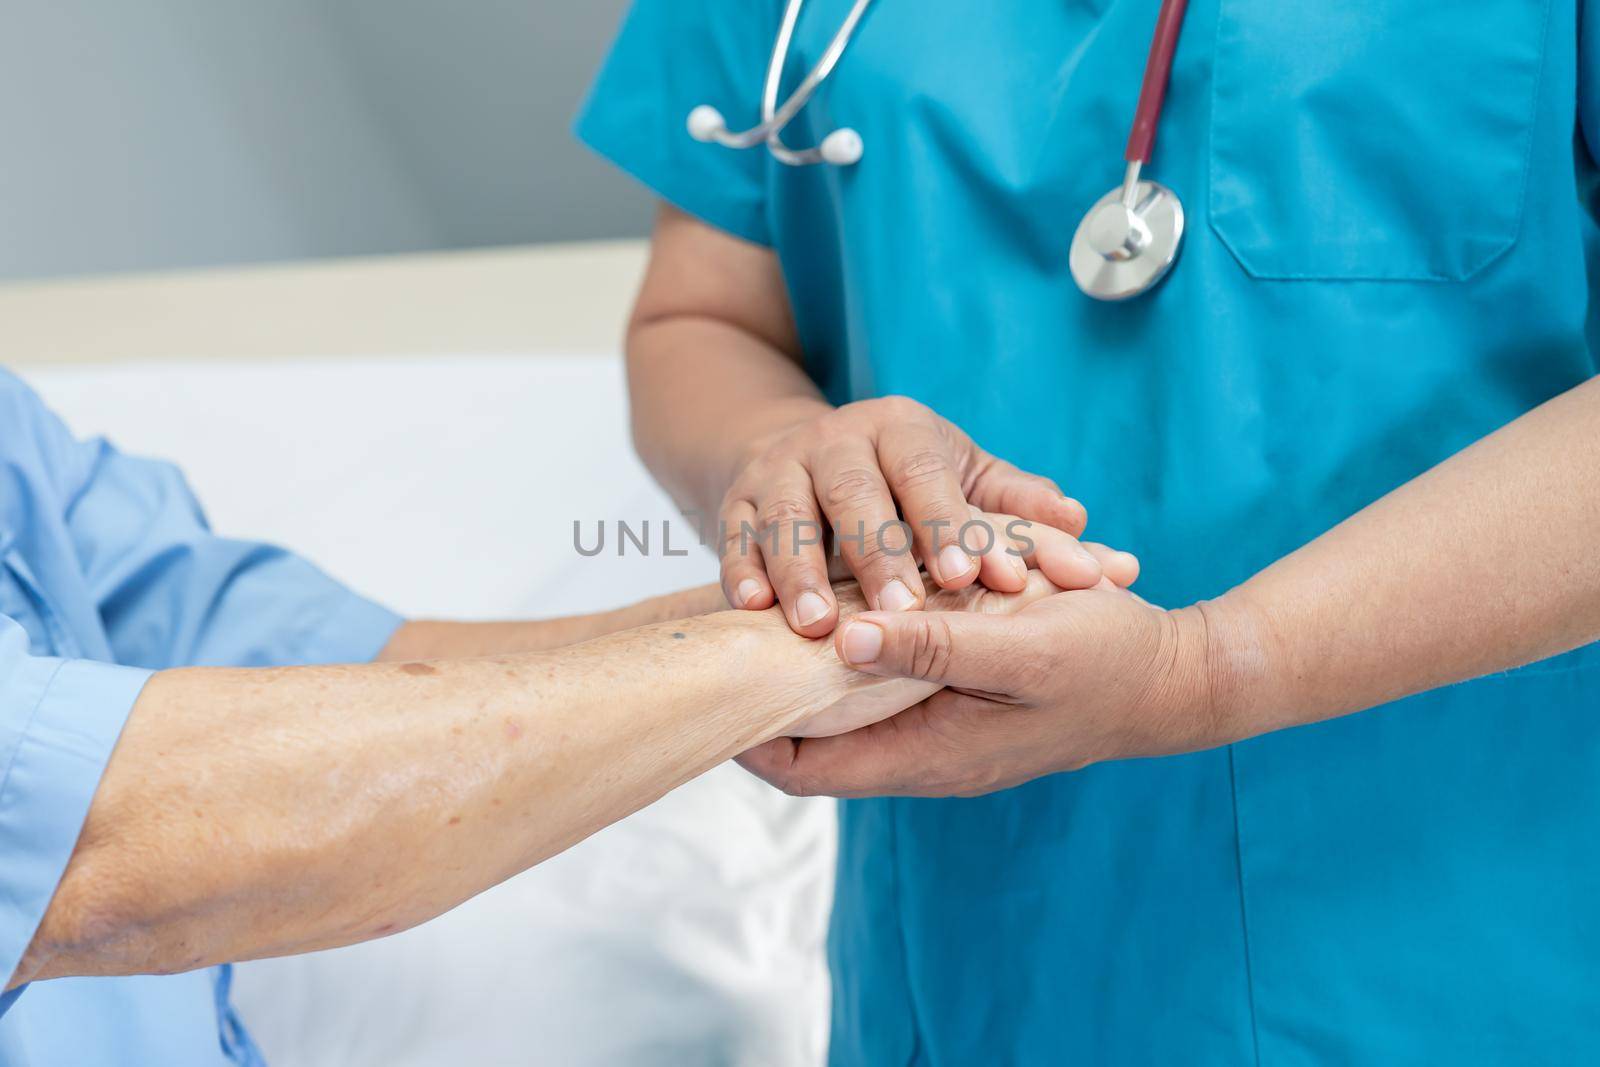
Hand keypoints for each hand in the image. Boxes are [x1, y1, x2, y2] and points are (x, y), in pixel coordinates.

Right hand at [718, 396, 1096, 636]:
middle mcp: (835, 439)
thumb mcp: (963, 478)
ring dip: (801, 572)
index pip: (925, 473)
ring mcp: (778, 468)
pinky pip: (733, 536)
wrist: (812, 456)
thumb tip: (1078, 521)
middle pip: (854, 493)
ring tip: (820, 628)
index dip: (946, 524)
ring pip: (785, 515)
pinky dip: (742, 573)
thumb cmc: (909, 481)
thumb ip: (1015, 502)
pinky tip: (753, 613)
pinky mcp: (735, 501)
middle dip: (876, 554)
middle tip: (903, 614)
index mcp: (901, 428)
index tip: (968, 580)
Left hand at [740, 584, 1245, 796]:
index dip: (746, 729)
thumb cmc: (1107, 663)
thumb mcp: (1020, 647)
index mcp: (927, 755)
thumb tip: (842, 637)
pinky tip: (845, 594)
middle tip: (729, 627)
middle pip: (813, 739)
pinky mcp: (959, 699)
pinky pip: (886, 683)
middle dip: (769, 690)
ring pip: (846, 706)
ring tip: (770, 605)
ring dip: (813, 662)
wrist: (1177, 679)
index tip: (709, 673)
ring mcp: (940, 729)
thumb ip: (932, 646)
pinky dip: (859, 645)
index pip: (802, 766)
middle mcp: (923, 754)